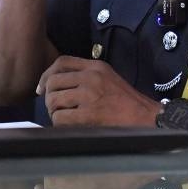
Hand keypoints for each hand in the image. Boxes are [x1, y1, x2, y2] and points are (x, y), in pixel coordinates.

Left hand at [38, 56, 162, 126]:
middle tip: (55, 107)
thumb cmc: (126, 100)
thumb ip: (86, 76)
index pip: (61, 62)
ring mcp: (89, 95)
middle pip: (53, 82)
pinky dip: (60, 124)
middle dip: (49, 97)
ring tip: (63, 117)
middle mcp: (90, 77)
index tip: (42, 88)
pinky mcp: (89, 114)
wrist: (145, 116)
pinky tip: (69, 126)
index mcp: (95, 66)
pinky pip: (61, 118)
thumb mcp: (107, 77)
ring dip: (54, 111)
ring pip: (54, 100)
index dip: (46, 75)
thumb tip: (58, 84)